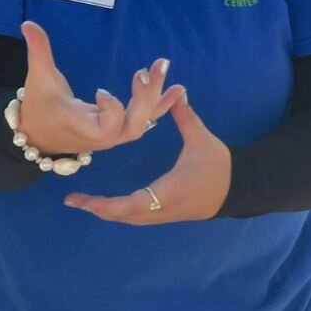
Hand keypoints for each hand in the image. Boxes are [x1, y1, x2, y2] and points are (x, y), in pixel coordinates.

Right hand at [19, 20, 182, 155]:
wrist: (40, 136)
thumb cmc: (39, 109)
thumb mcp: (38, 80)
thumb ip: (38, 52)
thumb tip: (28, 24)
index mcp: (82, 127)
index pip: (108, 128)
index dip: (112, 110)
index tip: (102, 90)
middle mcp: (102, 136)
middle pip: (133, 127)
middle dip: (144, 100)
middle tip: (145, 71)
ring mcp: (114, 135)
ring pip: (143, 122)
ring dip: (156, 97)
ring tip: (164, 68)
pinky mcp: (120, 129)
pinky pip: (146, 119)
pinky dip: (162, 105)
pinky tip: (178, 89)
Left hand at [64, 92, 229, 224]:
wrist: (238, 188)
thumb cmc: (220, 165)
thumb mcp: (202, 140)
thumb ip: (186, 117)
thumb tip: (178, 91)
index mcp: (169, 191)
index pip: (132, 204)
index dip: (106, 205)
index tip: (84, 201)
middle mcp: (163, 208)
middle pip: (124, 216)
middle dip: (98, 209)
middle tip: (73, 200)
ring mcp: (165, 215)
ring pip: (129, 218)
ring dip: (107, 212)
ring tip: (83, 202)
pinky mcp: (166, 213)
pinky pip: (137, 216)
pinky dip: (119, 212)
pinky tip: (106, 204)